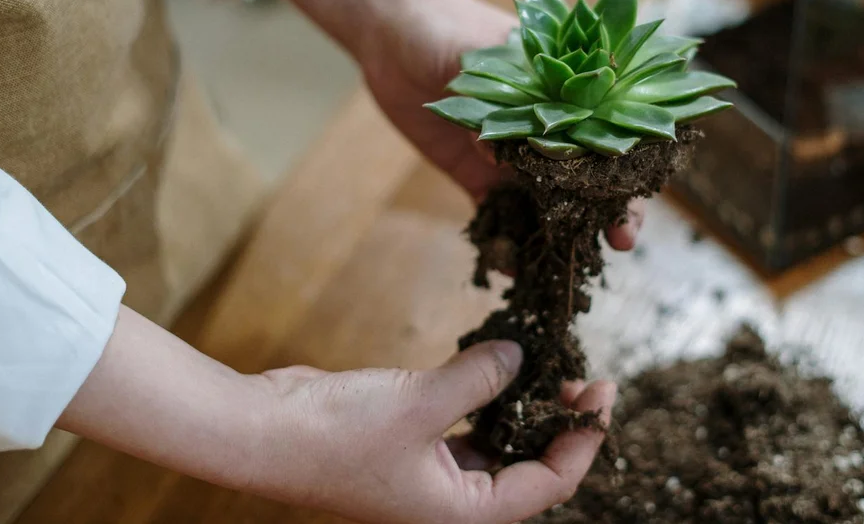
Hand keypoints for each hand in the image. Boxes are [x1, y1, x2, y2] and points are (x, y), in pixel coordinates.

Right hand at [245, 341, 615, 523]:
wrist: (261, 431)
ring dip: (520, 408)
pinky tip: (495, 364)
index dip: (583, 440)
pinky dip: (482, 397)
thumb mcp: (421, 403)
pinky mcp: (409, 445)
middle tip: (580, 375)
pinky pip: (462, 425)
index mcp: (462, 516)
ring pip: (496, 444)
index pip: (548, 485)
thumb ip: (479, 378)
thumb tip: (521, 355)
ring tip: (545, 365)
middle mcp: (451, 504)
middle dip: (556, 423)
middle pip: (527, 468)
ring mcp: (429, 475)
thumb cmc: (335, 434)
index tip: (602, 394)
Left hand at [361, 0, 646, 249]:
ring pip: (548, 203)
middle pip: (589, 178)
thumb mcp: (484, 57)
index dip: (627, 172)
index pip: (611, 138)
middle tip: (619, 244)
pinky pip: (496, 213)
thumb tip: (498, 149)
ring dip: (561, 234)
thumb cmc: (450, 27)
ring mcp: (513, 156)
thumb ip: (499, 101)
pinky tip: (510, 268)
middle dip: (606, 212)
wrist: (393, 34)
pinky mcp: (477, 174)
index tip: (634, 200)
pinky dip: (504, 239)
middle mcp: (548, 131)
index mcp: (566, 95)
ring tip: (567, 267)